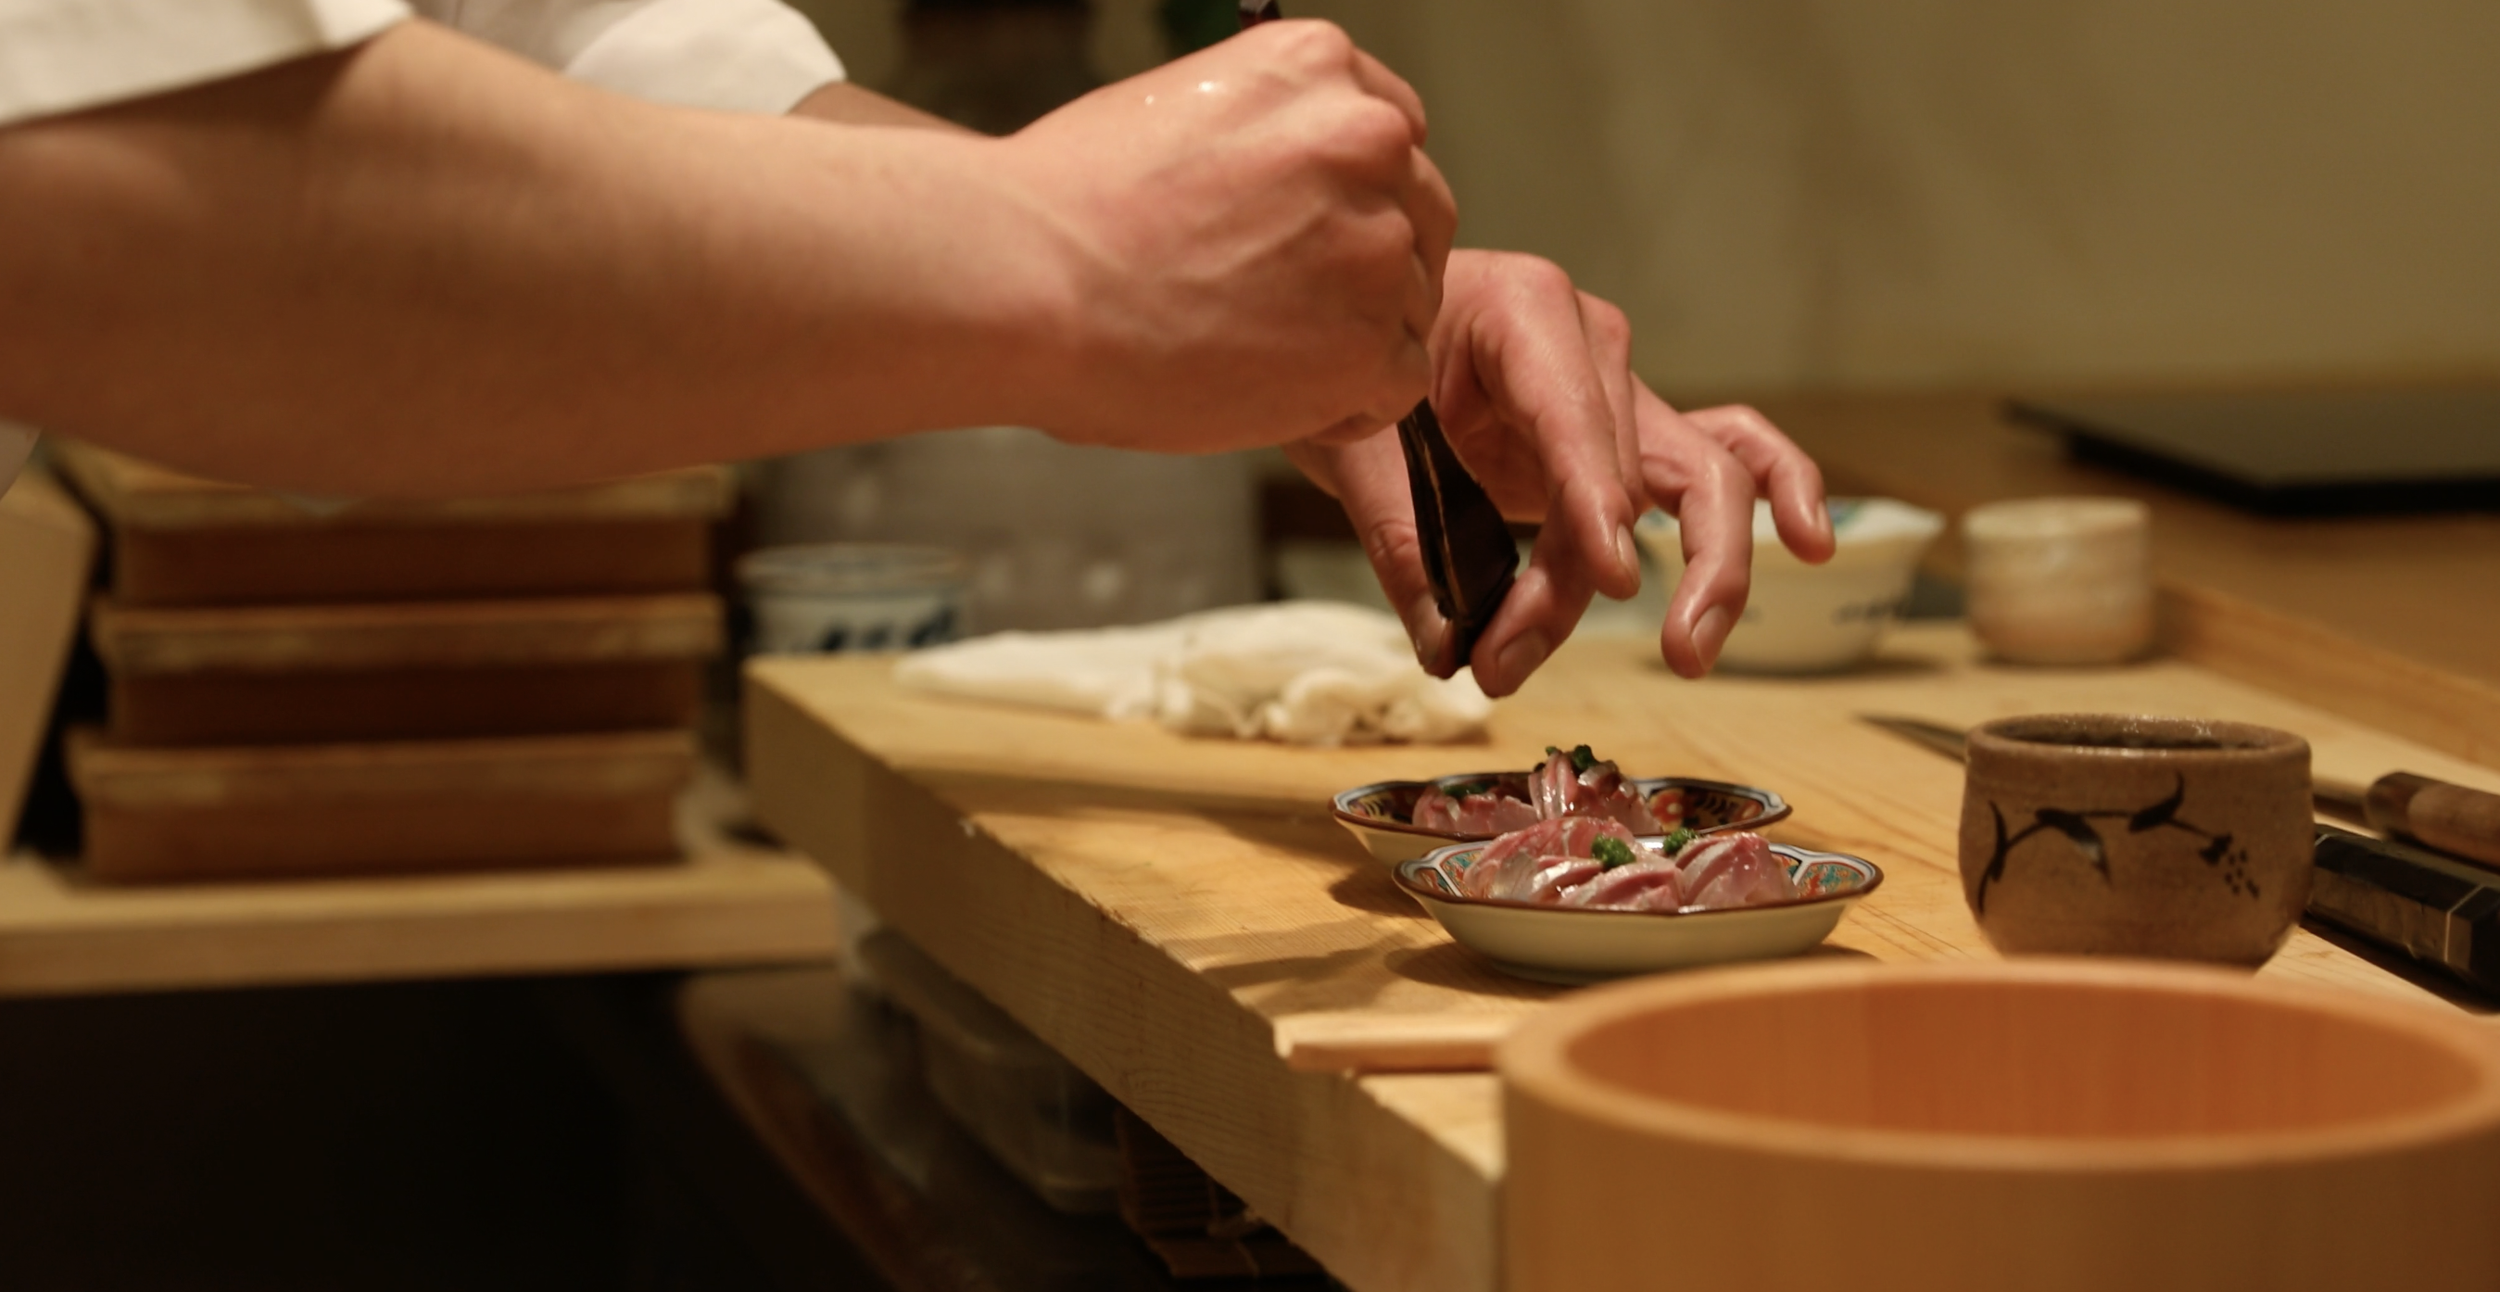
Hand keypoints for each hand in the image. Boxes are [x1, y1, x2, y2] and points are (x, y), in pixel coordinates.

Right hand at [994, 21, 1456, 451]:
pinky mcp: (1365, 346)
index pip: (1392, 136)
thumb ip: (1267, 138)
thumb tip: (1291, 187)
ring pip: (1409, 303)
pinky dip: (1347, 400)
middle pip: (1418, 215)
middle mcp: (1366, 143)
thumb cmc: (1068, 206)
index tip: (1310, 234)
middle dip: (1362, 264)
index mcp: (1321, 69)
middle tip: (1281, 303)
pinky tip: (1276, 391)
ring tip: (1254, 349)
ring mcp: (1375, 247)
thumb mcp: (1180, 111)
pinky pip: (1398, 382)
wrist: (1026, 281)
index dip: (1353, 197)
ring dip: (1350, 333)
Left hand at [1288, 249, 1832, 696]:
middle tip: (1587, 656)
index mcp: (1523, 311)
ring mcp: (1622, 387)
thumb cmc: (1353, 366)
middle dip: (1608, 572)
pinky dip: (1780, 491)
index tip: (1612, 581)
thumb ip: (1402, 540)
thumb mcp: (1353, 443)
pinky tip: (1813, 542)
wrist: (1355, 322)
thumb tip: (1448, 646)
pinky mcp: (1632, 432)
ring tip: (1688, 652)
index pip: (1573, 418)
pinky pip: (1730, 453)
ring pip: (1703, 475)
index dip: (1594, 504)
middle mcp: (1592, 342)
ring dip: (1708, 566)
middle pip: (1636, 466)